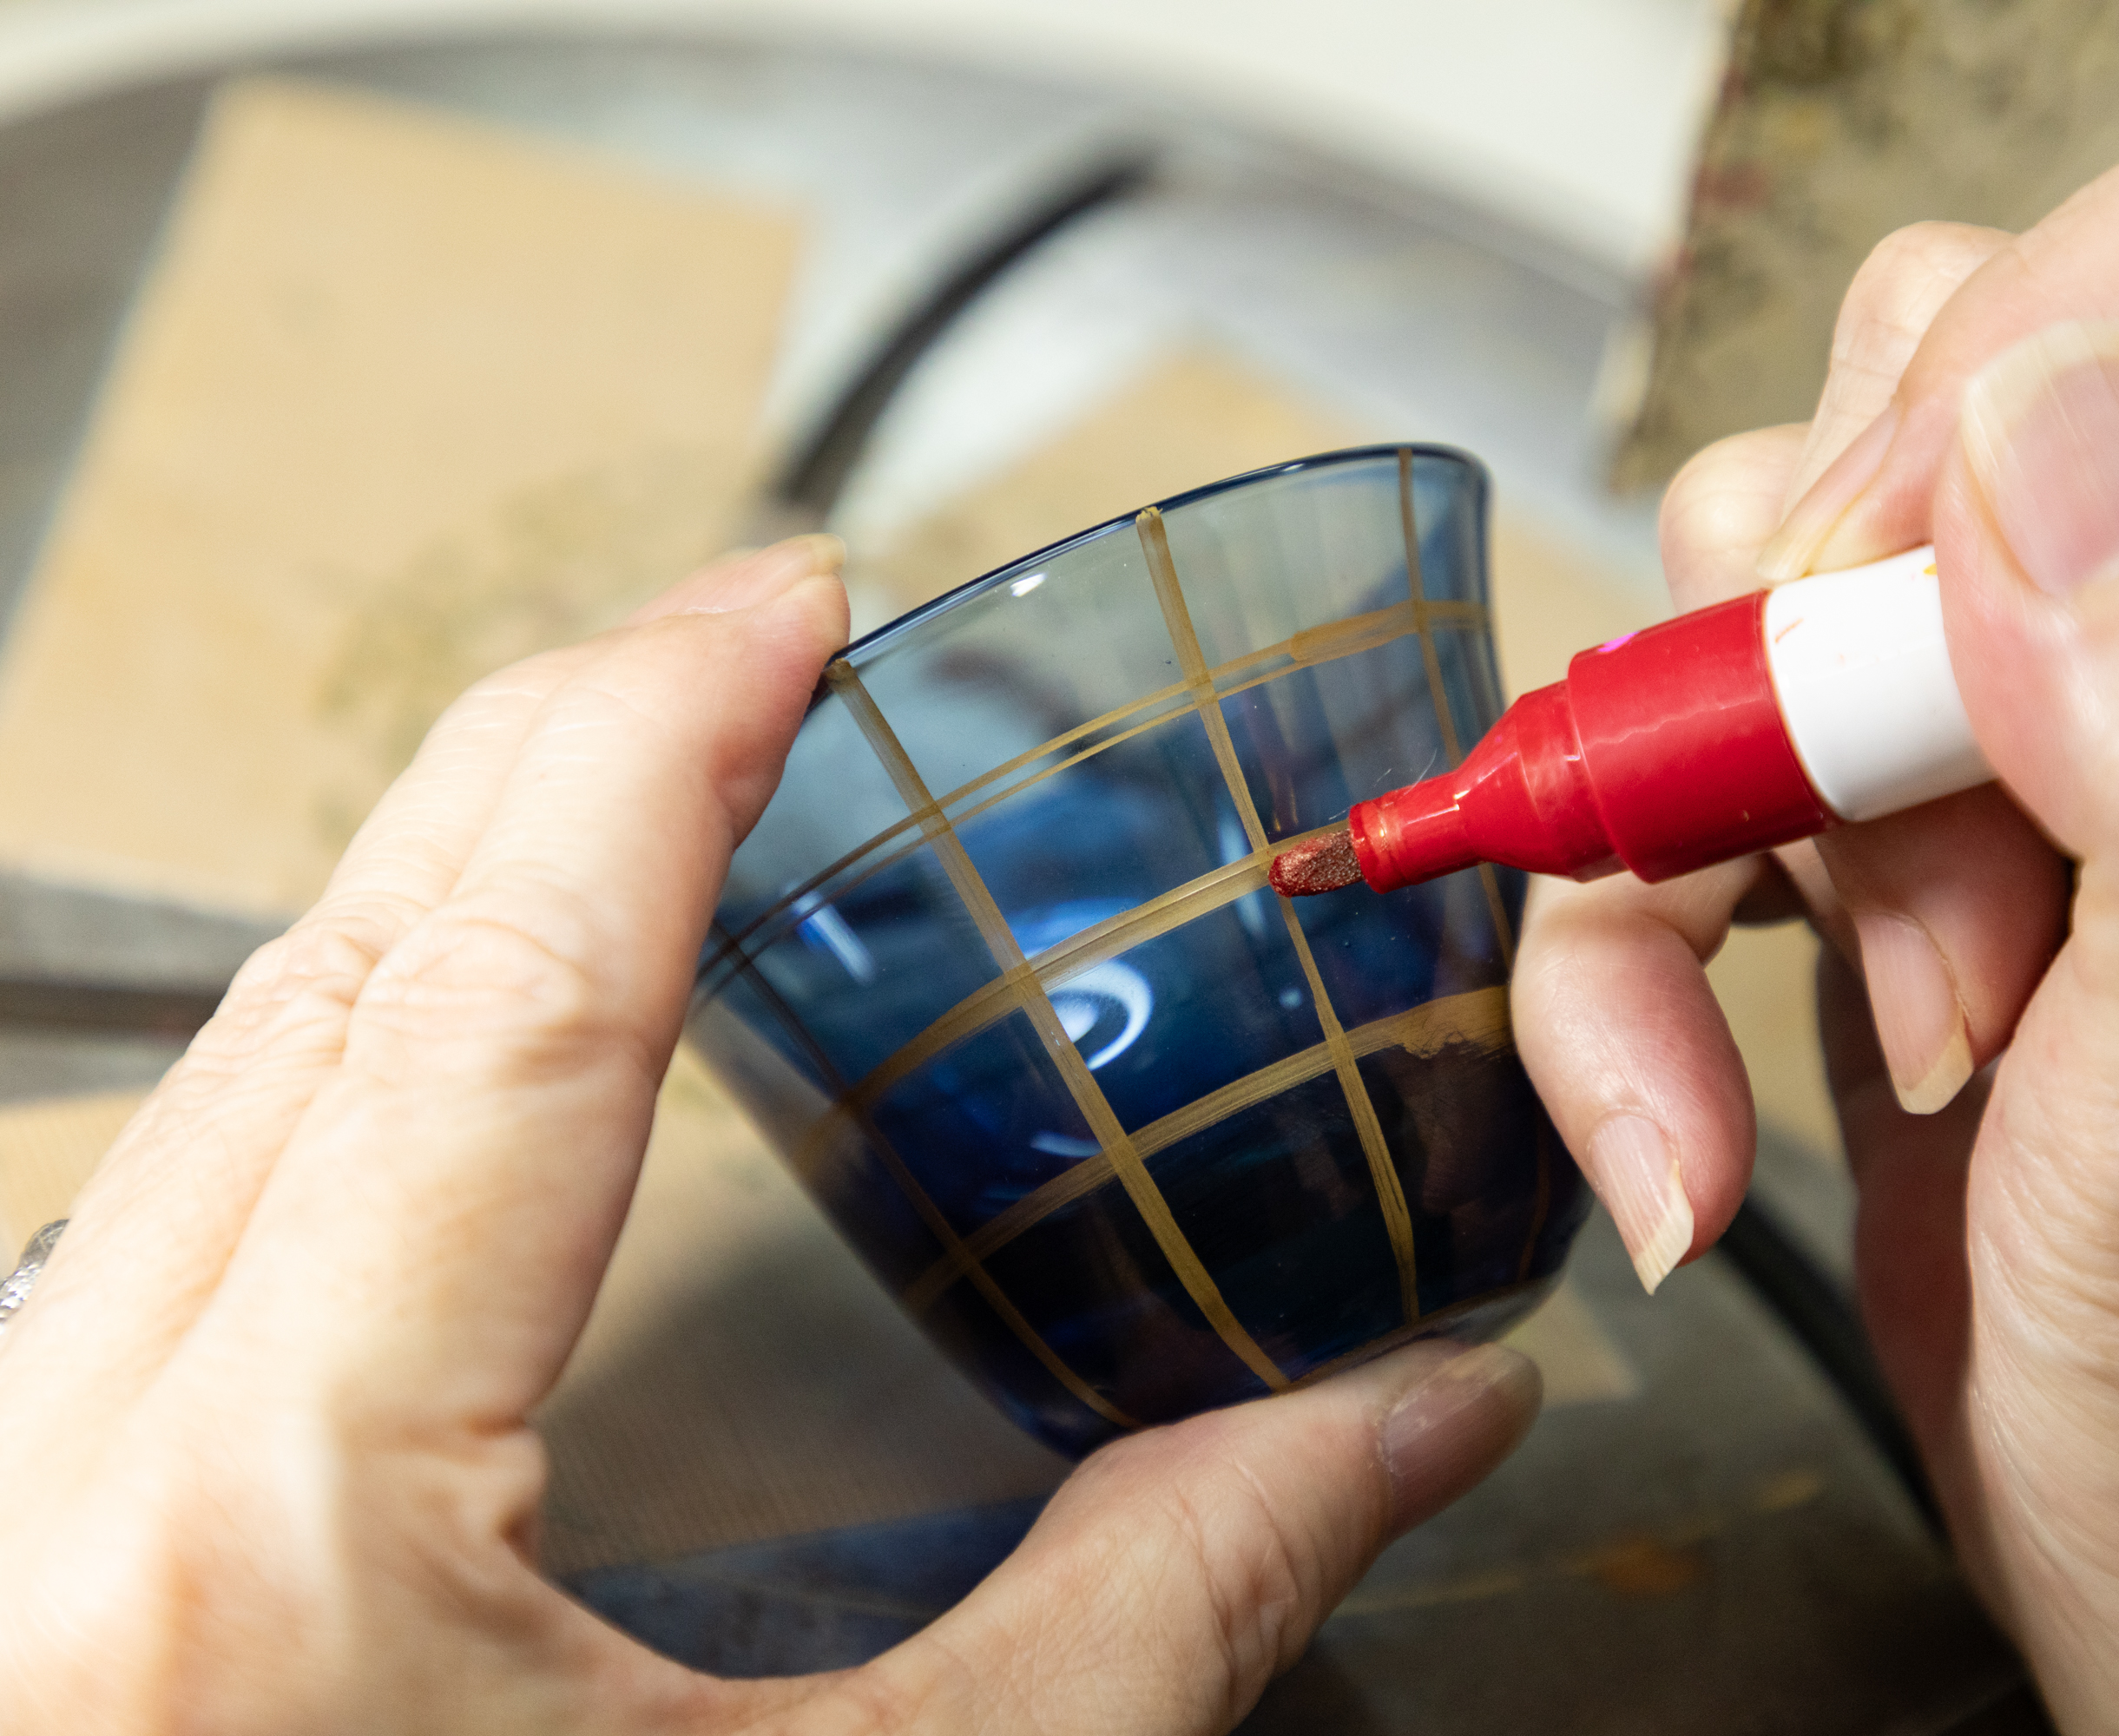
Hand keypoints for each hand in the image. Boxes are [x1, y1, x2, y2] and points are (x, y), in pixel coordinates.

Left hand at [0, 537, 1538, 1733]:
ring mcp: (1, 1509)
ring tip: (635, 809)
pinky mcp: (26, 1548)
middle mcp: (51, 1490)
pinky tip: (463, 1068)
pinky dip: (344, 1075)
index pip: (489, 994)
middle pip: (321, 974)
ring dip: (435, 909)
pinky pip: (169, 1215)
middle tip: (747, 655)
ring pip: (214, 1082)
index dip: (659, 739)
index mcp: (261, 1546)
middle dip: (545, 761)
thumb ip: (1169, 1611)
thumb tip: (1424, 1418)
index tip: (791, 595)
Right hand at [1517, 22, 2118, 1729]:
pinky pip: (1687, 757)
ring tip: (1903, 1039)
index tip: (1915, 594)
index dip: (2077, 344)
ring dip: (1754, 813)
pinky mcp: (1920, 828)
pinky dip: (1625, 939)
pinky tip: (1672, 1115)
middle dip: (1879, 634)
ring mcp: (2086, 720)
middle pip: (1997, 360)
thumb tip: (2067, 431)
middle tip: (1930, 889)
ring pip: (1800, 551)